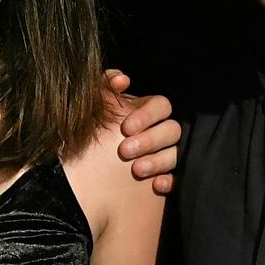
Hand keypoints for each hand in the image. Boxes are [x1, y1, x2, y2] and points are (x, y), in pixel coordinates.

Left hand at [105, 69, 179, 195]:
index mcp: (148, 112)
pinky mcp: (167, 177)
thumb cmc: (94, 133)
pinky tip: (156, 184)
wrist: (87, 173)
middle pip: (172, 130)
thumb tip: (122, 80)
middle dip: (150, 140)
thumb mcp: (95, 107)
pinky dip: (170, 181)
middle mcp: (161, 132)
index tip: (126, 128)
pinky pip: (178, 178)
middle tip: (125, 151)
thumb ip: (104, 85)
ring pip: (176, 154)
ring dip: (158, 161)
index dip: (147, 115)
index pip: (161, 105)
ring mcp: (166, 155)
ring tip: (136, 170)